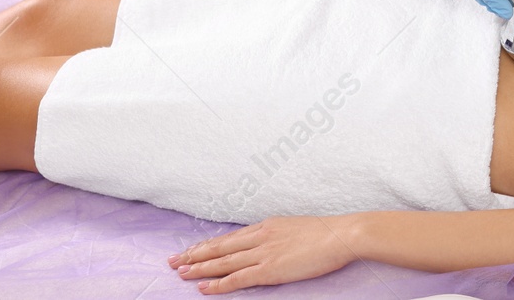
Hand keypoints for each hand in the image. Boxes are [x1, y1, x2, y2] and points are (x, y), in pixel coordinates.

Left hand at [168, 215, 358, 292]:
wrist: (342, 234)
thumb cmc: (327, 233)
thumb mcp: (297, 228)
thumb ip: (280, 236)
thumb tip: (273, 244)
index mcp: (267, 226)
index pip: (229, 238)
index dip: (208, 245)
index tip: (191, 249)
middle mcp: (260, 237)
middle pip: (219, 247)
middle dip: (193, 254)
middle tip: (171, 260)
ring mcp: (263, 252)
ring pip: (222, 261)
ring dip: (198, 267)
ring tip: (179, 272)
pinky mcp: (269, 269)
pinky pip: (237, 278)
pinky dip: (218, 283)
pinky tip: (203, 287)